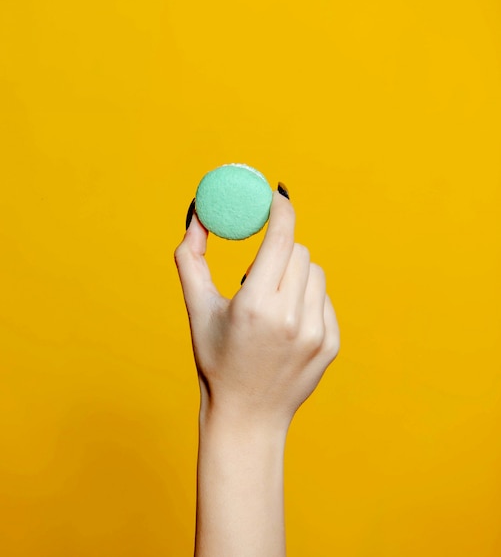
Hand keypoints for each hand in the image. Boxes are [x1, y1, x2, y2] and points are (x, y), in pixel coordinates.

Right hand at [175, 190, 339, 431]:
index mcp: (255, 306)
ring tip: (272, 299)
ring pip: (315, 272)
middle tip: (261, 265)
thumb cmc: (216, 360)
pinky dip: (306, 298)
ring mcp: (315, 333)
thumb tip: (197, 215)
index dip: (281, 209)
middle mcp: (291, 318)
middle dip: (280, 248)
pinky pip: (324, 298)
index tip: (275, 197)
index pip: (281, 237)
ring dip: (294, 272)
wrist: (247, 416)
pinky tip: (287, 322)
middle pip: (299, 251)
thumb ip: (190, 258)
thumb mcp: (197, 309)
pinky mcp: (331, 344)